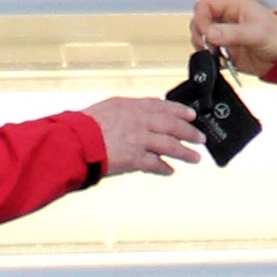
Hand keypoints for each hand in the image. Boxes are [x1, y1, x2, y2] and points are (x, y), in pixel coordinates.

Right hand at [85, 96, 204, 178]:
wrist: (76, 141)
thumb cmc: (86, 125)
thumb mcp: (109, 107)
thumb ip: (128, 111)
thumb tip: (141, 115)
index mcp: (133, 106)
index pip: (163, 106)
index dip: (180, 111)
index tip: (191, 115)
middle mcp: (140, 122)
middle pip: (172, 126)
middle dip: (189, 132)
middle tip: (200, 138)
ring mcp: (139, 140)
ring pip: (170, 146)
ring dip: (185, 152)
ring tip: (195, 158)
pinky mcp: (135, 159)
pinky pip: (155, 164)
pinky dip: (164, 168)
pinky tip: (170, 171)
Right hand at [189, 0, 276, 77]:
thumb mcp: (256, 32)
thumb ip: (232, 33)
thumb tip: (210, 34)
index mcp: (232, 6)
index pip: (204, 5)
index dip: (201, 19)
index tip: (207, 34)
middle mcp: (225, 19)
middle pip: (199, 22)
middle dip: (200, 35)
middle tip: (210, 46)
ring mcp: (224, 35)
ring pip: (201, 38)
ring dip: (204, 48)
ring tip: (216, 54)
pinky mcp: (225, 51)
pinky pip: (208, 53)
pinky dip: (210, 59)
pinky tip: (220, 62)